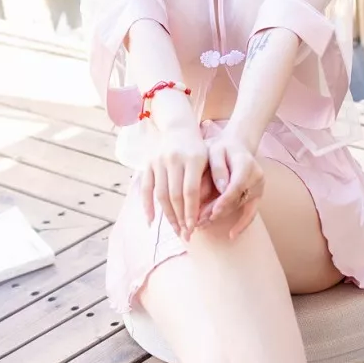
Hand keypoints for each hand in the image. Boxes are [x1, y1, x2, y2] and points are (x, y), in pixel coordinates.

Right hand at [139, 126, 209, 240]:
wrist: (178, 129)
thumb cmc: (198, 150)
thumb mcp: (209, 159)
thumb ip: (214, 180)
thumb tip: (216, 208)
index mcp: (193, 159)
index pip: (191, 191)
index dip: (191, 211)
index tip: (193, 227)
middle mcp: (175, 159)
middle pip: (176, 195)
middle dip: (180, 218)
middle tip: (186, 234)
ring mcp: (159, 161)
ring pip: (161, 194)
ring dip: (168, 215)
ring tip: (175, 229)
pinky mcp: (148, 164)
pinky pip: (146, 189)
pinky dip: (147, 206)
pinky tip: (152, 222)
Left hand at [197, 132, 264, 239]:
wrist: (235, 148)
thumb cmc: (221, 148)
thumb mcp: (215, 150)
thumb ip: (217, 167)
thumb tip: (221, 187)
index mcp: (246, 163)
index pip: (237, 184)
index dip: (225, 200)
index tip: (213, 212)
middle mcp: (256, 176)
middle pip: (236, 199)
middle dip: (216, 211)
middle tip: (198, 222)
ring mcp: (258, 187)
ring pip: (237, 206)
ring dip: (219, 216)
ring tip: (201, 224)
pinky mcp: (256, 196)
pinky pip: (251, 213)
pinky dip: (242, 224)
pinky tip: (231, 235)